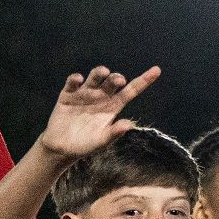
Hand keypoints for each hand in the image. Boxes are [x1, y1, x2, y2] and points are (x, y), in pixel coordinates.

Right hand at [35, 64, 160, 160]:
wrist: (62, 148)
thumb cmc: (86, 145)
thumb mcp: (101, 141)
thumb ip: (114, 133)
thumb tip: (129, 125)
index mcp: (113, 107)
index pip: (131, 91)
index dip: (144, 80)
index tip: (157, 70)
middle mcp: (101, 97)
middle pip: (112, 82)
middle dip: (116, 78)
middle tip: (118, 80)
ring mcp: (85, 94)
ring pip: (95, 77)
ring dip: (99, 72)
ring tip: (104, 72)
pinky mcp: (68, 95)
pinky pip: (73, 82)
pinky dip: (76, 79)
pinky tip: (79, 79)